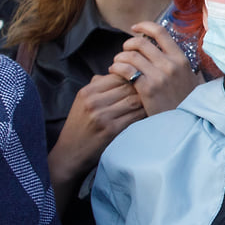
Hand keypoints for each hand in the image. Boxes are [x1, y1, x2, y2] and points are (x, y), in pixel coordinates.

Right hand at [48, 74, 146, 210]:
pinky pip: (136, 116)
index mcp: (88, 92)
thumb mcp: (83, 102)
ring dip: (146, 101)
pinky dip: (145, 114)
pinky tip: (150, 114)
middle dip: (142, 88)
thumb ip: (99, 85)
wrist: (70, 154)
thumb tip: (121, 70)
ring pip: (135, 100)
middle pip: (128, 87)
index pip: (118, 76)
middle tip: (154, 91)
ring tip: (154, 102)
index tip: (142, 82)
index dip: (133, 78)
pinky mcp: (112, 130)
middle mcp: (94, 102)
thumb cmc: (80, 126)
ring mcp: (103, 116)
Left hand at [108, 21, 203, 116]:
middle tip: (124, 52)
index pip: (161, 32)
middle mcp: (171, 64)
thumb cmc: (184, 101)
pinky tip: (115, 73)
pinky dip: (116, 68)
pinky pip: (125, 70)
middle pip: (140, 42)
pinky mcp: (147, 88)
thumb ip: (177, 63)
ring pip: (130, 56)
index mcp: (181, 59)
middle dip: (127, 45)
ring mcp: (159, 76)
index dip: (144, 25)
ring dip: (119, 58)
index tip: (134, 28)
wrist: (184, 123)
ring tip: (117, 65)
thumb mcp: (189, 78)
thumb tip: (163, 49)